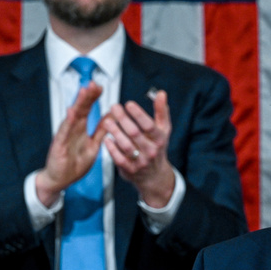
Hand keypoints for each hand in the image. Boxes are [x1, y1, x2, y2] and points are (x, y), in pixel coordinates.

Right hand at [34, 82, 107, 206]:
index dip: (93, 98)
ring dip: (78, 104)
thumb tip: (111, 117)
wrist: (59, 180)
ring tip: (84, 91)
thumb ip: (101, 131)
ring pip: (73, 117)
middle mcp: (72, 130)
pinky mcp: (59, 146)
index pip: (88, 110)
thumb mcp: (93, 146)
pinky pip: (64, 132)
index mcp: (81, 129)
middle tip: (93, 83)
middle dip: (87, 96)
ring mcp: (65, 136)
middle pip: (81, 109)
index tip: (100, 86)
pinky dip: (68, 122)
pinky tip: (71, 112)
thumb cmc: (74, 164)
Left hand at [102, 89, 175, 207]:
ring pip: (126, 145)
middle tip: (114, 108)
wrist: (154, 176)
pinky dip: (112, 148)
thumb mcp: (163, 130)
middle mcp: (151, 150)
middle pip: (135, 133)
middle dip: (123, 119)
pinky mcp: (130, 169)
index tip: (128, 104)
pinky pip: (119, 158)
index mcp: (159, 139)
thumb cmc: (157, 147)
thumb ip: (161, 111)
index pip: (149, 125)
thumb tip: (161, 93)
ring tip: (107, 121)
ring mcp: (140, 161)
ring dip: (115, 132)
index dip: (138, 114)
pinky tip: (106, 139)